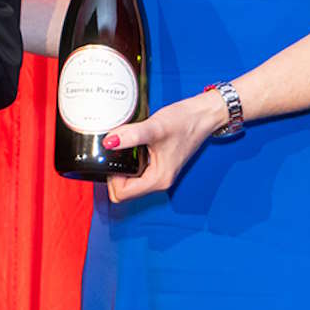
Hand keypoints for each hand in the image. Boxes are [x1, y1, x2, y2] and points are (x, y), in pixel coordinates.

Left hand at [102, 88, 229, 201]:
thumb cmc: (184, 123)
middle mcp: (158, 180)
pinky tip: (126, 144)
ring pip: (128, 180)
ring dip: (119, 166)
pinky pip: (135, 169)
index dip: (111, 178)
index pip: (123, 194)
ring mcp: (157, 172)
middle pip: (123, 190)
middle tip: (112, 151)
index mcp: (159, 180)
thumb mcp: (154, 128)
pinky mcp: (156, 163)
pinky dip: (127, 160)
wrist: (201, 115)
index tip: (110, 158)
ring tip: (118, 145)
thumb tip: (108, 142)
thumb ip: (131, 135)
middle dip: (112, 173)